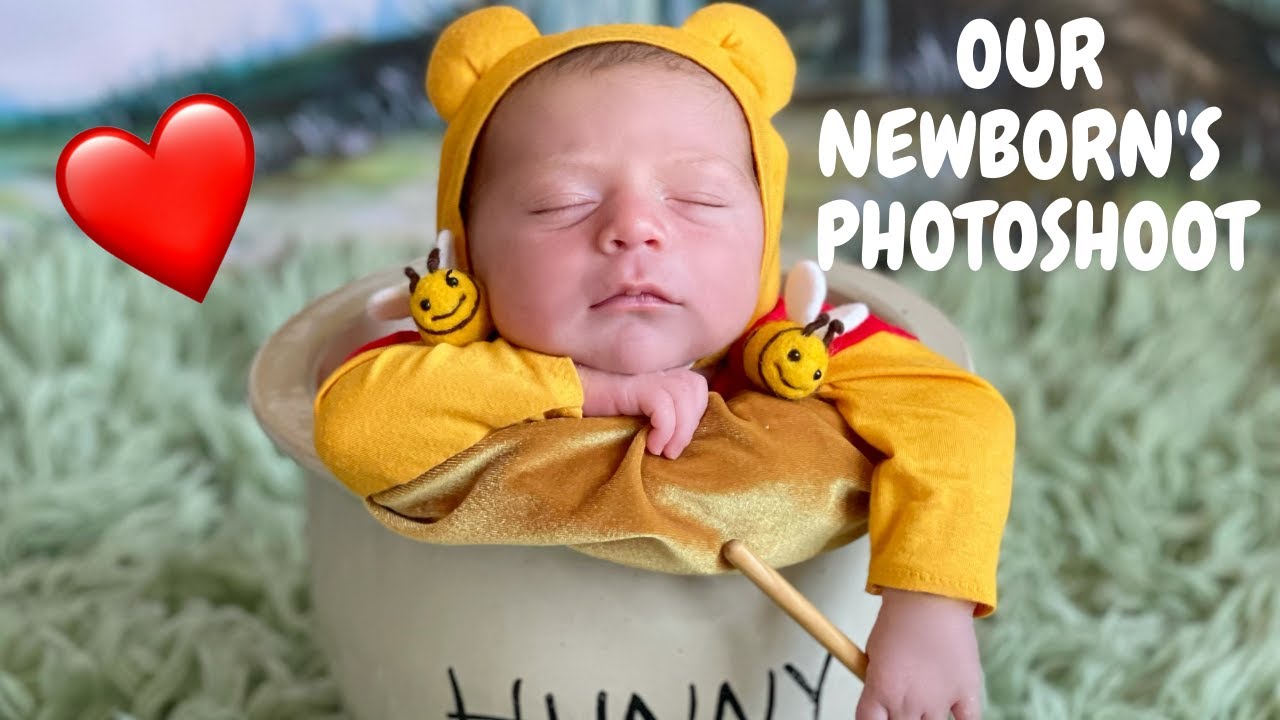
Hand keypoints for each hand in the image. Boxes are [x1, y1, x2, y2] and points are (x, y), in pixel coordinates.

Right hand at [576, 364, 708, 458]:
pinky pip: (663, 406)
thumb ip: (653, 414)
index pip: (695, 385)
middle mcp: (654, 369)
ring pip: (683, 397)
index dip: (695, 413)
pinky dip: (664, 429)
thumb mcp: (631, 412)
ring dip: (679, 432)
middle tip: (671, 451)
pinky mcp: (632, 385)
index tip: (676, 437)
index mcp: (657, 372)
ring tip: (662, 451)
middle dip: (690, 425)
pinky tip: (650, 445)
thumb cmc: (594, 407)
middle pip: (694, 389)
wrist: (562, 394)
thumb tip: (676, 440)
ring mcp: (643, 374)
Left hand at [857, 588, 982, 719]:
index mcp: (880, 693)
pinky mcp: (966, 694)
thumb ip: (877, 681)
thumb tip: (880, 695)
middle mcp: (908, 704)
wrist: (929, 599)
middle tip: (907, 705)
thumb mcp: (873, 652)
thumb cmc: (898, 619)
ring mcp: (939, 702)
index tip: (881, 717)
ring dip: (928, 719)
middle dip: (901, 719)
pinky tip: (955, 714)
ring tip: (927, 705)